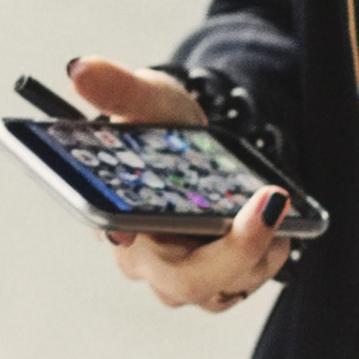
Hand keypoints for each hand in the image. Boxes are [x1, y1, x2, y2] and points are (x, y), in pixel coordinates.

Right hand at [62, 54, 290, 314]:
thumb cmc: (162, 124)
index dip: (144, 236)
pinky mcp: (212, 281)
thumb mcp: (148, 99)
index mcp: (111, 216)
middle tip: (270, 202)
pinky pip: (240, 286)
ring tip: (276, 202)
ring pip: (219, 289)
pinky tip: (277, 223)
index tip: (169, 218)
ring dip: (258, 251)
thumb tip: (80, 69)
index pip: (118, 237)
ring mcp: (177, 275)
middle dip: (234, 249)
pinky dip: (264, 256)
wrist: (193, 142)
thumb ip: (119, 89)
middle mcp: (141, 258)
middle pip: (183, 281)